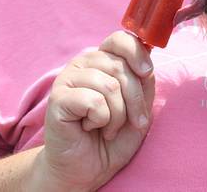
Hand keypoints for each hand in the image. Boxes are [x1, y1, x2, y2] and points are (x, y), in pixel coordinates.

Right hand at [33, 31, 155, 190]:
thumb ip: (143, 78)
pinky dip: (101, 120)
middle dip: (134, 100)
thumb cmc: (114, 135)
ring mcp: (67, 78)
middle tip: (131, 121)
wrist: (88, 168)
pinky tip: (89, 127)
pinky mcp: (58, 98)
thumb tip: (149, 50)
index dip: (137, 53)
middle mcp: (83, 63)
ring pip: (109, 86)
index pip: (120, 38)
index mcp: (103, 60)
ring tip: (107, 127)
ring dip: (118, 115)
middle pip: (121, 66)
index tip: (147, 73)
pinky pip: (93, 101)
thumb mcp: (139, 104)